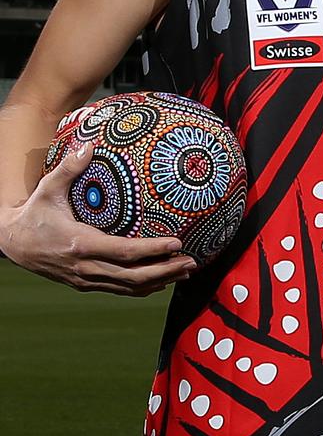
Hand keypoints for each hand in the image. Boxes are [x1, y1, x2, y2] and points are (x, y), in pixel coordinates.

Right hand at [1, 143, 196, 295]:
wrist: (12, 243)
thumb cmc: (33, 214)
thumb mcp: (48, 189)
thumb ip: (69, 168)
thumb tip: (89, 146)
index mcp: (81, 245)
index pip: (125, 253)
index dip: (153, 250)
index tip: (177, 243)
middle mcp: (86, 268)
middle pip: (134, 277)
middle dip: (166, 270)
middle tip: (191, 261)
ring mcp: (86, 280)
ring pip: (129, 288)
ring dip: (159, 281)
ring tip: (184, 272)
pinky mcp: (85, 283)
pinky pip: (119, 290)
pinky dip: (142, 288)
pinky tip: (159, 281)